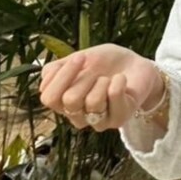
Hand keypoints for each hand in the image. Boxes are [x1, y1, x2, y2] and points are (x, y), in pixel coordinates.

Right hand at [39, 44, 163, 131]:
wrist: (135, 64)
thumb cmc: (105, 62)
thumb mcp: (78, 59)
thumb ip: (57, 68)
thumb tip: (45, 75)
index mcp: (63, 102)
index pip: (48, 98)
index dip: (61, 76)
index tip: (80, 58)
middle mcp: (77, 116)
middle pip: (69, 101)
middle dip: (83, 77)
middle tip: (95, 68)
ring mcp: (98, 121)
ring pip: (92, 102)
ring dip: (102, 81)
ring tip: (109, 78)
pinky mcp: (118, 119)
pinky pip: (113, 98)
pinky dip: (118, 82)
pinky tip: (121, 79)